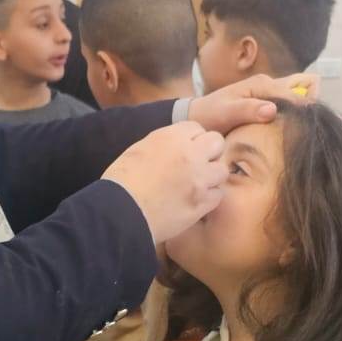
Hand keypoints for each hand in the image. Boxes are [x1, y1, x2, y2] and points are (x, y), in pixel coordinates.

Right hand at [102, 121, 226, 244]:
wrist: (120, 212)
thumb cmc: (121, 182)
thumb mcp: (138, 150)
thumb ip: (162, 144)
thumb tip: (172, 147)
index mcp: (171, 137)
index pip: (196, 128)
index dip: (192, 139)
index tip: (186, 150)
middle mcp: (190, 154)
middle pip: (216, 143)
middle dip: (209, 152)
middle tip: (198, 165)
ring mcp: (199, 179)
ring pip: (221, 170)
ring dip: (212, 176)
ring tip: (197, 185)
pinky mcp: (202, 203)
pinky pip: (217, 195)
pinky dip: (209, 198)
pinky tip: (195, 201)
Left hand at [188, 72, 319, 133]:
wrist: (197, 118)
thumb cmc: (210, 114)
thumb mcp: (226, 112)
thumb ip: (248, 110)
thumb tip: (272, 109)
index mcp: (262, 84)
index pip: (293, 93)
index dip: (302, 109)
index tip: (308, 127)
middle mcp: (269, 86)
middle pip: (302, 91)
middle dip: (306, 109)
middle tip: (305, 131)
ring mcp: (270, 96)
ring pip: (296, 101)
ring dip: (300, 115)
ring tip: (300, 135)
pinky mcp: (267, 107)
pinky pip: (287, 110)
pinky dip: (291, 120)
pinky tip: (289, 136)